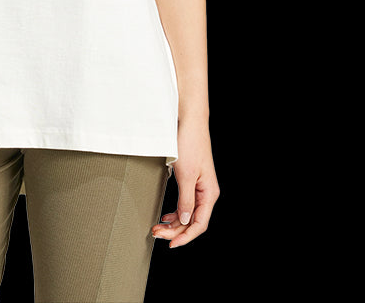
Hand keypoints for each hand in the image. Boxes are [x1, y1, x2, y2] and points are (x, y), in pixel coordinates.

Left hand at [151, 118, 218, 247]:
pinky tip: (166, 216)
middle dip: (175, 230)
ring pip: (187, 213)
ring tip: (157, 227)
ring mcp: (198, 185)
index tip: (170, 244)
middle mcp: (206, 192)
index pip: (199, 224)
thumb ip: (186, 200)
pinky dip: (175, 212)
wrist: (188, 119)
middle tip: (155, 232)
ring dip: (173, 223)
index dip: (185, 237)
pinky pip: (184, 202)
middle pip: (192, 221)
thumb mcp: (186, 174)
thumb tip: (186, 221)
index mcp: (209, 193)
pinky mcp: (190, 179)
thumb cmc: (190, 143)